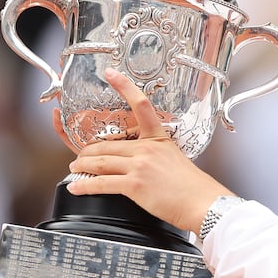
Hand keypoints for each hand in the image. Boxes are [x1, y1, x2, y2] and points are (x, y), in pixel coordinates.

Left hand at [66, 68, 232, 232]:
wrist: (203, 203)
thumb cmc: (193, 187)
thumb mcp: (176, 160)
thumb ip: (157, 156)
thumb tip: (144, 163)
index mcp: (159, 139)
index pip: (141, 105)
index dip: (124, 86)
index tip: (111, 73)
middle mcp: (147, 149)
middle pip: (107, 144)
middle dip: (87, 152)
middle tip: (80, 157)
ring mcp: (140, 165)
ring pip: (100, 161)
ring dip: (81, 166)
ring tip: (75, 169)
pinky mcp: (134, 184)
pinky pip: (101, 182)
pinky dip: (84, 185)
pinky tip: (77, 187)